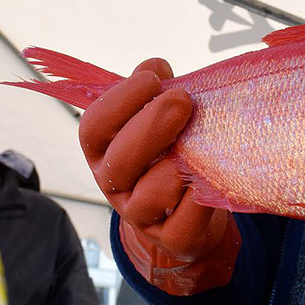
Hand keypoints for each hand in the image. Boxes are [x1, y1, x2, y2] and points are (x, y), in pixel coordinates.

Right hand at [79, 58, 239, 295]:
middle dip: (152, 126)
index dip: (120, 100)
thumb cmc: (171, 152)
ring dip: (180, 165)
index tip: (153, 79)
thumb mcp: (156, 120)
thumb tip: (154, 66)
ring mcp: (140, 215)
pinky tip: (211, 178)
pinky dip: (201, 196)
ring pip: (154, 191)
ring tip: (201, 147)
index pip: (93, 127)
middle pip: (120, 159)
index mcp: (103, 151)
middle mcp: (113, 185)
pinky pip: (186, 218)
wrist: (192, 213)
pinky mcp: (172, 238)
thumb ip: (152, 92)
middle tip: (183, 100)